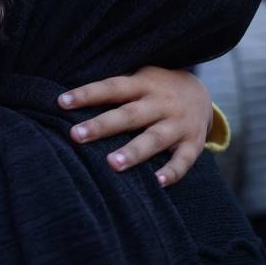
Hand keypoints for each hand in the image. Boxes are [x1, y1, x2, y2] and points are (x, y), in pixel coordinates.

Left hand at [58, 66, 212, 186]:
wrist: (203, 94)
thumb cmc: (155, 90)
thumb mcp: (138, 81)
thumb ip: (113, 92)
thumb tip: (66, 103)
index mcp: (143, 84)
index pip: (111, 88)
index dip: (87, 94)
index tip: (62, 102)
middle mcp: (161, 103)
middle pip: (130, 115)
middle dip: (103, 126)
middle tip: (76, 135)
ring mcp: (179, 123)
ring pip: (154, 138)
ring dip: (134, 152)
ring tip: (112, 164)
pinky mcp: (193, 143)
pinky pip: (183, 160)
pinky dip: (172, 172)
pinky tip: (157, 183)